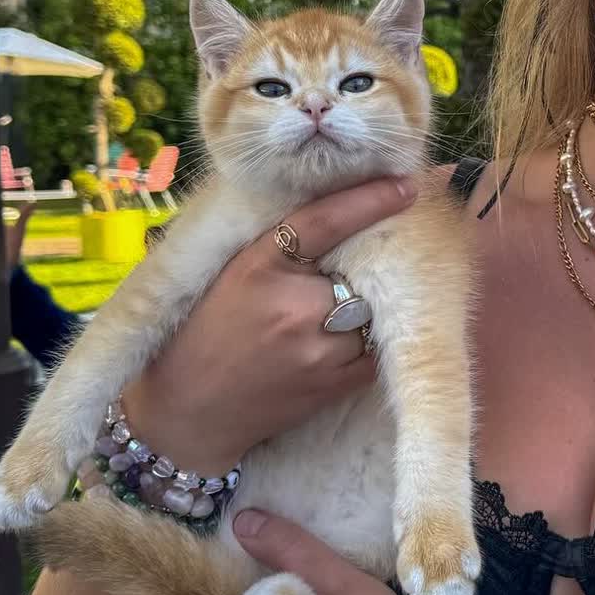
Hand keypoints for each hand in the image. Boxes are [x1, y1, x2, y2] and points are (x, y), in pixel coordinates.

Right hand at [120, 176, 414, 473]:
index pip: (326, 220)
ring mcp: (318, 350)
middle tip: (339, 278)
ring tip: (331, 316)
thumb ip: (283, 243)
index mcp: (262, 266)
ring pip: (372, 312)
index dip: (369, 200)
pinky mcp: (334, 385)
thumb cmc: (209, 329)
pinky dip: (366, 344)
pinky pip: (375, 352)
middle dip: (358, 272)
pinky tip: (338, 344)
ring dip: (362, 310)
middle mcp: (294, 306)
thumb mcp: (234, 271)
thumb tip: (343, 211)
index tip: (403, 186)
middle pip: (360, 271)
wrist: (190, 408)